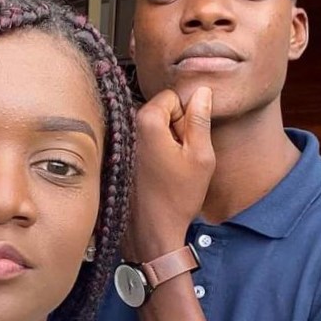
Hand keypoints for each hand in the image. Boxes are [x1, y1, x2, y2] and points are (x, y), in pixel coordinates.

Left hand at [124, 87, 214, 262]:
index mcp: (146, 121)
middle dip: (173, 127)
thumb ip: (200, 118)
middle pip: (158, 110)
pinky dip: (150, 151)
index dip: (185, 116)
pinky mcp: (117, 155)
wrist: (153, 229)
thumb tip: (202, 91)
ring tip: (167, 166)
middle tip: (177, 156)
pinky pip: (140, 140)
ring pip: (150, 125)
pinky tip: (155, 173)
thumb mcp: (200, 156)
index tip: (185, 141)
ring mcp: (119, 141)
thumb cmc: (178, 197)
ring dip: (162, 140)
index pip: (172, 97)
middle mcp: (127, 126)